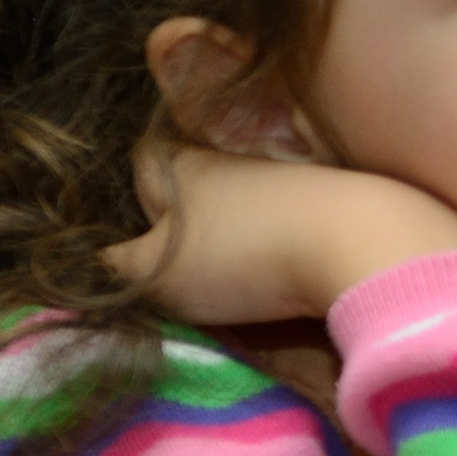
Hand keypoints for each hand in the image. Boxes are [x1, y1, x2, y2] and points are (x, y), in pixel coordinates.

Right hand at [104, 140, 456, 324]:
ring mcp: (291, 184)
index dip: (133, 205)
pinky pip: (291, 233)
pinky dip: (284, 256)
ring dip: (239, 248)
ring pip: (246, 215)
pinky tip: (287, 285)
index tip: (139, 250)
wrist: (363, 244)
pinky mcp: (336, 210)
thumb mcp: (157, 271)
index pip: (143, 166)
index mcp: (186, 164)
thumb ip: (114, 268)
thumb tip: (93, 265)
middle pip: (197, 194)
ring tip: (238, 291)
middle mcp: (238, 164)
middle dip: (188, 233)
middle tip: (186, 282)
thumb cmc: (243, 253)